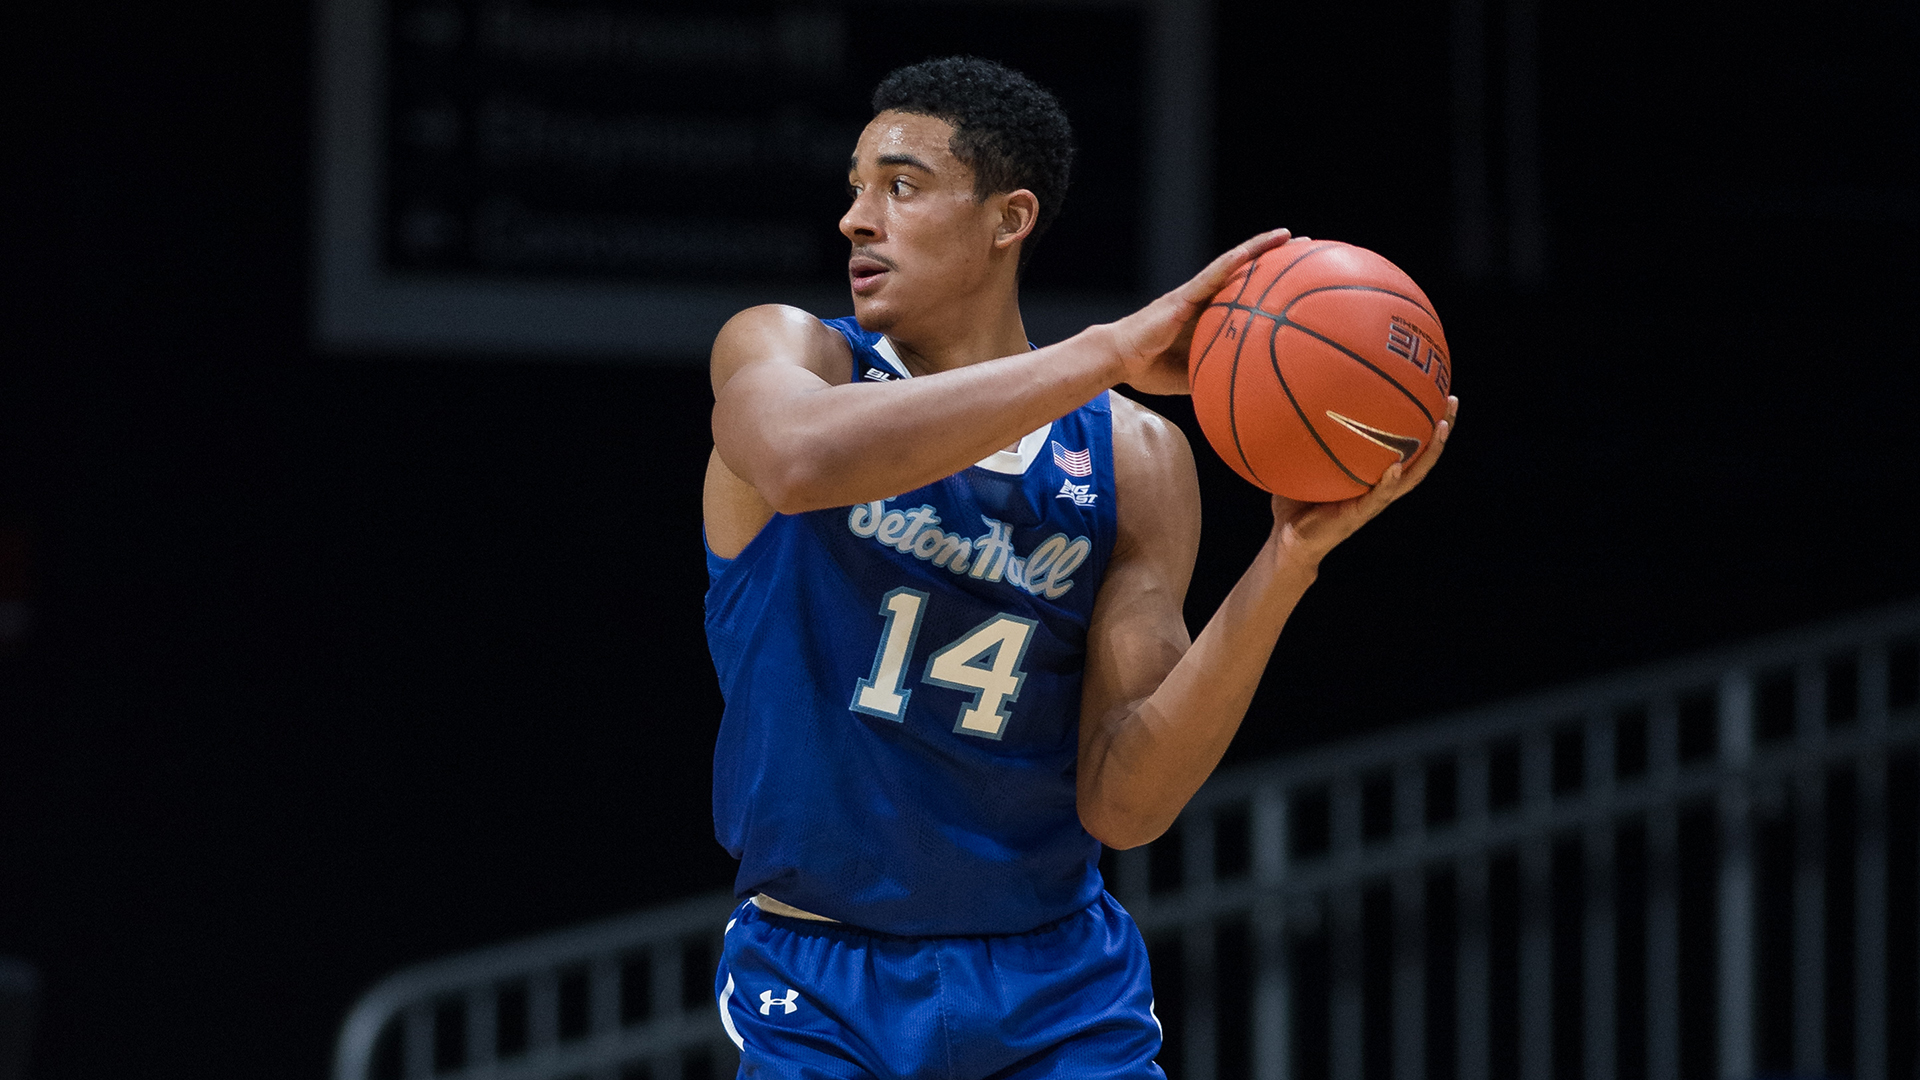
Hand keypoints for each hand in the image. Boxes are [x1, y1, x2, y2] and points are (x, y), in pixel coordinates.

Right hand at [1107, 229, 1296, 395]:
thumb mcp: (1192, 377)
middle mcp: (1205, 300)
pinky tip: (1253, 250)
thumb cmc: (1150, 370)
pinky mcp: (1184, 295)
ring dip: (1261, 249)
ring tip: (1290, 236)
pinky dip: (1234, 260)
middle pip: (1246, 273)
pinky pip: (1213, 274)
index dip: (1271, 285)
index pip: (1245, 296)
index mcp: (1207, 318)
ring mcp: (1195, 294)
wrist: (1119, 359)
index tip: (1300, 280)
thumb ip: (1215, 376)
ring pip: (1234, 265)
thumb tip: (1245, 395)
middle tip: (1309, 248)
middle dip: (1277, 259)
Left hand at [1269, 397, 1458, 566]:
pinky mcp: (1359, 514)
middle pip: (1422, 455)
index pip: (1406, 444)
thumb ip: (1302, 434)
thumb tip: (1291, 396)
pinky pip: (1379, 497)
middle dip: (1442, 429)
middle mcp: (1382, 485)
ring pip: (1412, 476)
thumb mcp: (1299, 459)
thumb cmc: (1295, 500)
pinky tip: (1395, 468)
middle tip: (1453, 401)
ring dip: (1429, 453)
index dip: (1424, 421)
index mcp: (1374, 472)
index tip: (1438, 391)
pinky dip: (1388, 483)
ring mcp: (1374, 501)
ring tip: (1441, 428)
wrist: (1287, 540)